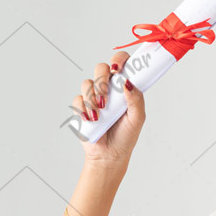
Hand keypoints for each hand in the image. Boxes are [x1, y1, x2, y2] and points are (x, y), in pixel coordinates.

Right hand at [73, 50, 146, 166]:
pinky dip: (83, 109)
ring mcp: (94, 97)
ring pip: (87, 83)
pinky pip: (78, 99)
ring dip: (92, 98)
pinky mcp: (82, 107)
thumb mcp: (137, 118)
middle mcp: (109, 89)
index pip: (122, 63)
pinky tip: (91, 120)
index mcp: (124, 87)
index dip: (119, 60)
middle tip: (105, 99)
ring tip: (99, 115)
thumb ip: (136, 99)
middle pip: (101, 68)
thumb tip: (128, 82)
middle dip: (101, 80)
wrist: (109, 155)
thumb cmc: (126, 136)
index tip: (118, 70)